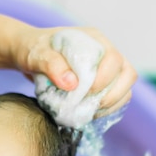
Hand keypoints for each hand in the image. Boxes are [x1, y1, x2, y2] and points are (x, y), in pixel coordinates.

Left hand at [13, 26, 136, 116]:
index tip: (86, 91)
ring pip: (124, 89)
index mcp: (94, 40)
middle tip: (91, 106)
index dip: (106, 78)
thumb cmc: (32, 49)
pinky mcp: (99, 85)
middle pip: (128, 75)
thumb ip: (51, 64)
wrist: (27, 54)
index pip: (115, 59)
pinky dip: (105, 110)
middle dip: (113, 95)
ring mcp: (104, 70)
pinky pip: (113, 99)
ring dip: (111, 105)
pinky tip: (87, 114)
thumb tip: (71, 84)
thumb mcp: (37, 54)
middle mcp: (104, 54)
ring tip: (89, 112)